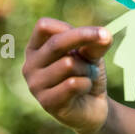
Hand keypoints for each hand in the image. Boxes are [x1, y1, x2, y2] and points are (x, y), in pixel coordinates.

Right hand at [24, 19, 114, 133]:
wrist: (93, 107)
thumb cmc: (86, 74)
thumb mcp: (91, 53)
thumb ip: (95, 42)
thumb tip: (104, 35)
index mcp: (35, 49)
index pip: (44, 26)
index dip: (71, 27)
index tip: (95, 33)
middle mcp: (29, 66)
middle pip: (56, 43)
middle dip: (85, 41)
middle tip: (105, 41)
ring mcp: (35, 86)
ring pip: (68, 64)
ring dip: (87, 69)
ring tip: (87, 76)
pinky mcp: (47, 103)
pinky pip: (73, 84)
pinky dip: (86, 84)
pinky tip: (83, 90)